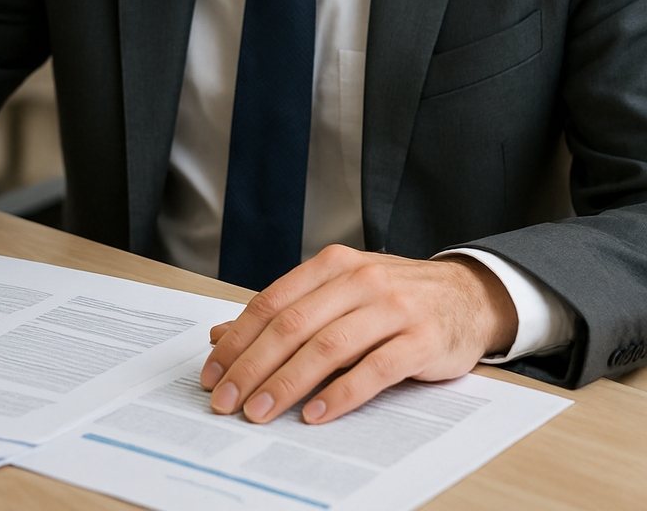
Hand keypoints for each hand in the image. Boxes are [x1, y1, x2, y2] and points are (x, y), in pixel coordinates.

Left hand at [201, 245, 517, 425]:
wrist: (468, 295)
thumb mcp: (340, 292)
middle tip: (226, 401)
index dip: (237, 339)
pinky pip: (374, 369)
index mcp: (334, 265)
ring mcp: (393, 308)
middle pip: (293, 326)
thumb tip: (222, 335)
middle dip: (253, 367)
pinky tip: (317, 414)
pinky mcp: (421, 340)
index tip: (212, 373)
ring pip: (328, 347)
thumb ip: (287, 311)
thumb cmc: (395, 297)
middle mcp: (360, 280)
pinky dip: (342, 394)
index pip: (273, 302)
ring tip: (260, 413)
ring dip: (287, 384)